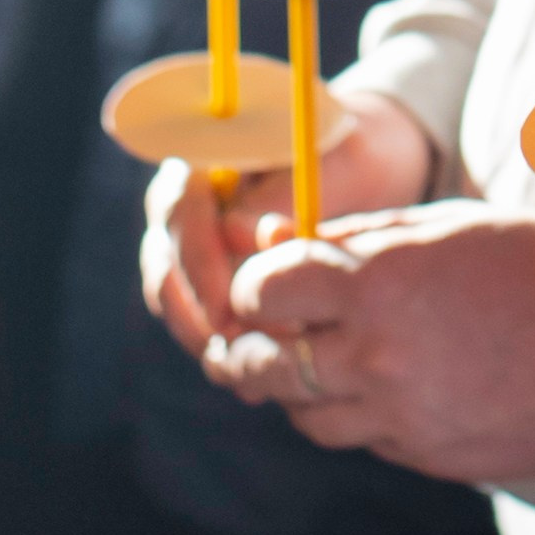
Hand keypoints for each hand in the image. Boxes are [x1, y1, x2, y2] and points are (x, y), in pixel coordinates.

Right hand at [142, 87, 433, 354]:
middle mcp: (185, 197)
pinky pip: (200, 318)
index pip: (179, 208)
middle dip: (199, 313)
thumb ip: (287, 195)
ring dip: (208, 338)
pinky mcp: (206, 278)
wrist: (369, 165)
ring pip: (176, 299)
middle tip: (240, 351)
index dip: (198, 262)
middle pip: (165, 261)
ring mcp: (189, 240)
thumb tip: (245, 236)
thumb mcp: (334, 163)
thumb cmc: (355, 152)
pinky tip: (257, 385)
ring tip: (254, 374)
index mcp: (207, 150)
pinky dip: (224, 349)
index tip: (229, 308)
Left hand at [196, 200, 534, 482]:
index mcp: (379, 283)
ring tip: (340, 358)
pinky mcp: (428, 456)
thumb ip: (357, 238)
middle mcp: (377, 356)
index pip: (259, 292)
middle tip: (268, 332)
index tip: (268, 281)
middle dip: (253, 347)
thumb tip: (280, 240)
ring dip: (305, 387)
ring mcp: (401, 417)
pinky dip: (362, 416)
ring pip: (305, 416)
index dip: (252, 285)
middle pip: (261, 367)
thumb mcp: (446, 225)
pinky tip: (398, 385)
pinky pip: (365, 441)